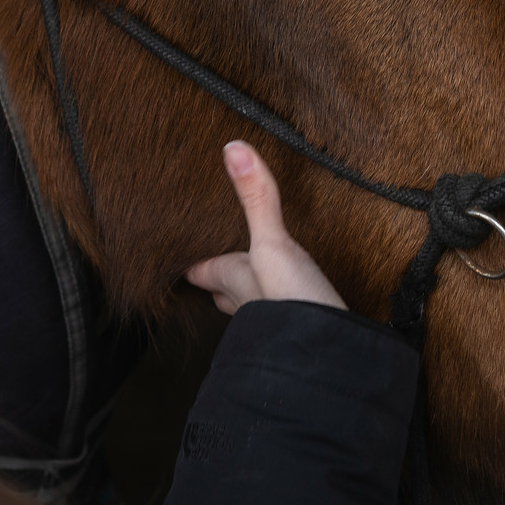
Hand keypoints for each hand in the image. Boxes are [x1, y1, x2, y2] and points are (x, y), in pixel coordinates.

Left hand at [186, 142, 346, 314]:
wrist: (325, 356)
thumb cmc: (289, 302)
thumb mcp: (272, 243)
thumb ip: (257, 199)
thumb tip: (233, 148)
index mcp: (230, 280)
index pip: (200, 270)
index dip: (189, 262)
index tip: (180, 257)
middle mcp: (246, 302)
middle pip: (223, 291)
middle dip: (218, 280)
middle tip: (210, 269)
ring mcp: (273, 320)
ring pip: (252, 305)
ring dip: (249, 295)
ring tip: (249, 282)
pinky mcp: (302, 330)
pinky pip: (285, 315)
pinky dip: (285, 306)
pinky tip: (294, 302)